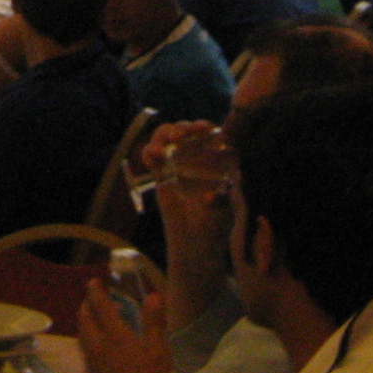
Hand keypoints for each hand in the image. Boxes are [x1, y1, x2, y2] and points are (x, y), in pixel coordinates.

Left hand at [77, 281, 173, 372]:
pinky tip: (99, 343)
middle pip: (84, 316)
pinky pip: (83, 345)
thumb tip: (154, 295)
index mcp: (114, 335)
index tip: (93, 281)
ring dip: (86, 319)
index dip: (95, 290)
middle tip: (97, 299)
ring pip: (81, 331)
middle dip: (87, 303)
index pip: (99, 305)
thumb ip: (154, 323)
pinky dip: (87, 334)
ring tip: (99, 318)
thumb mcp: (159, 352)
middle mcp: (97, 344)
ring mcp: (90, 359)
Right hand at [146, 123, 235, 254]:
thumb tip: (216, 191)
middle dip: (183, 128)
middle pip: (188, 132)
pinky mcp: (160, 174)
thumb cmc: (215, 226)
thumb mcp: (224, 212)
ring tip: (162, 146)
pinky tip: (151, 155)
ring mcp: (177, 164)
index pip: (213, 136)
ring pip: (168, 138)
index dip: (208, 128)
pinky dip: (148, 151)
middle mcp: (196, 158)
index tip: (204, 129)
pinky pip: (151, 156)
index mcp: (217, 162)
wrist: (194, 244)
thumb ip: (221, 201)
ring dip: (164, 135)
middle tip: (179, 136)